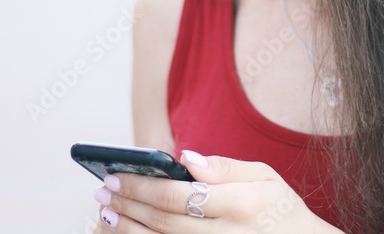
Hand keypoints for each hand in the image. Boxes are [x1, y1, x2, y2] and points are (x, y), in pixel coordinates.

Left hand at [93, 150, 343, 232]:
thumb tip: (185, 157)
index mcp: (241, 205)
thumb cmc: (281, 210)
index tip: (116, 175)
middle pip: (162, 222)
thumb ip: (225, 166)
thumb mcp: (265, 177)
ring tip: (107, 215)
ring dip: (128, 231)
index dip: (141, 186)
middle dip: (128, 205)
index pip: (178, 195)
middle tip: (103, 192)